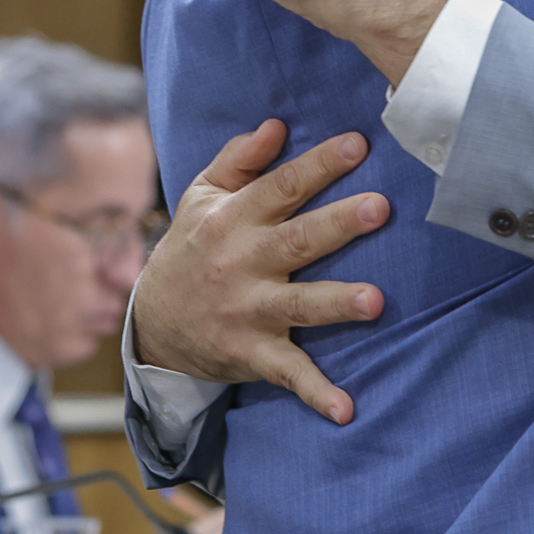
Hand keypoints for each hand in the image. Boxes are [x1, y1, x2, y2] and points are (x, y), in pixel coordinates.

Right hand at [131, 120, 385, 422]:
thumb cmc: (192, 247)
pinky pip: (288, 374)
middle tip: (380, 208)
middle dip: (338, 224)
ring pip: (298, 304)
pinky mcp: (253, 353)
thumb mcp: (202, 196)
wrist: (154, 323)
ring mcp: (249, 311)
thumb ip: (239, 159)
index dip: (319, 165)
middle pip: (297, 239)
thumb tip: (278, 124)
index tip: (358, 145)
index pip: (282, 186)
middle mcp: (243, 262)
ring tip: (376, 300)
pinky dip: (317, 393)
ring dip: (337, 303)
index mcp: (235, 219)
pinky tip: (347, 410)